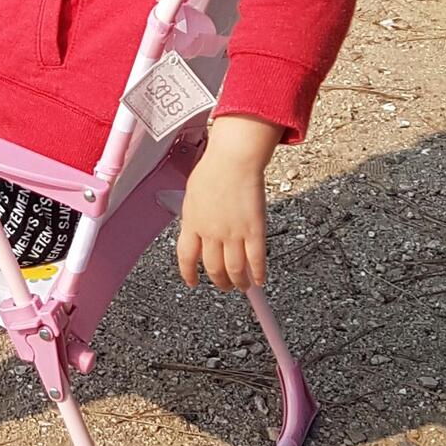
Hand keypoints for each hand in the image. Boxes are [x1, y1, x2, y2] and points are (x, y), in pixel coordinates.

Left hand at [175, 116, 282, 291]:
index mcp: (192, 223)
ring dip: (239, 282)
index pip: (186, 257)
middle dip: (220, 282)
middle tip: (226, 286)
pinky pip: (256, 259)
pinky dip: (258, 273)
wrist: (233, 159)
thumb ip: (194, 215)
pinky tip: (259, 279)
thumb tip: (196, 228)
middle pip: (213, 267)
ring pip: (234, 269)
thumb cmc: (214, 169)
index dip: (189, 274)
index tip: (193, 283)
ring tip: (243, 286)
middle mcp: (211, 232)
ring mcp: (233, 233)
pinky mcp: (254, 230)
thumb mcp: (192, 194)